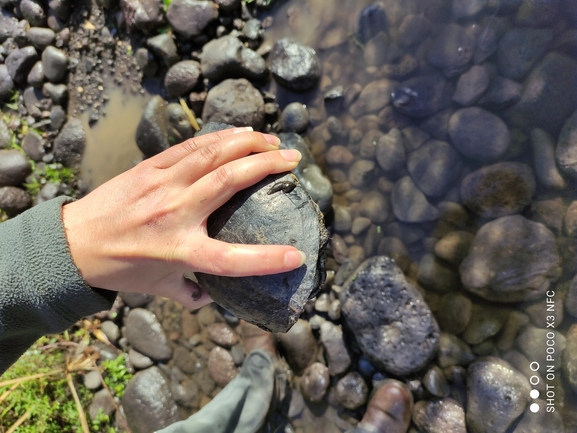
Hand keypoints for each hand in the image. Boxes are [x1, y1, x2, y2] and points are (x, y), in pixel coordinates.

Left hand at [62, 128, 304, 309]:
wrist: (74, 244)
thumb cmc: (120, 268)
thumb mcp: (159, 289)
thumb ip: (191, 294)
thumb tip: (215, 296)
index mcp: (181, 252)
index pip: (232, 260)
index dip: (267, 260)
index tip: (295, 257)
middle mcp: (175, 214)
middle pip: (229, 181)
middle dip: (267, 165)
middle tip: (294, 160)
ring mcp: (162, 185)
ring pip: (212, 155)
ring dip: (247, 143)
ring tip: (273, 141)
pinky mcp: (150, 168)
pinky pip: (191, 147)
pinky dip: (219, 137)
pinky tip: (239, 133)